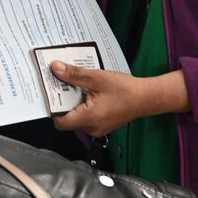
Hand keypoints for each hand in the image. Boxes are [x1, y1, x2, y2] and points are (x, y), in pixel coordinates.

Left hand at [51, 64, 187, 136]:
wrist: (146, 98)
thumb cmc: (124, 89)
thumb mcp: (97, 78)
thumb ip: (74, 75)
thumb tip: (54, 68)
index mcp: (88, 119)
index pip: (60, 122)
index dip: (53, 108)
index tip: (51, 92)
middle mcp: (90, 128)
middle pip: (67, 119)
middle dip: (63, 102)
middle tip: (62, 84)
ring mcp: (97, 128)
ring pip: (77, 117)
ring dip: (74, 103)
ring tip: (77, 86)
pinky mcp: (102, 125)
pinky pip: (87, 117)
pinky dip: (84, 106)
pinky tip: (89, 92)